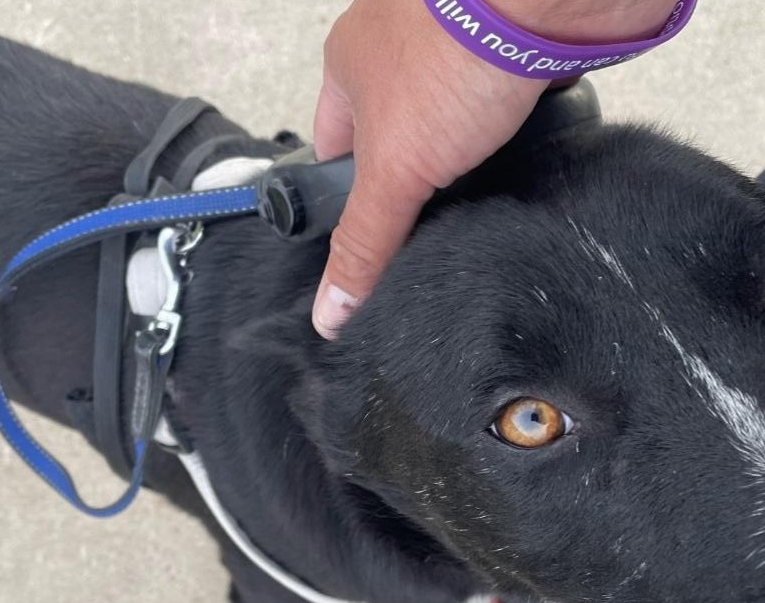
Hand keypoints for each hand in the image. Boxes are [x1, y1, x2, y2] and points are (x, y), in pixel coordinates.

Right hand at [311, 0, 679, 337]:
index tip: (370, 242)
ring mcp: (459, 46)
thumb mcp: (393, 169)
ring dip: (463, 165)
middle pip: (395, 140)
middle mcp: (400, 50)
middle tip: (427, 236)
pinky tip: (516, 171)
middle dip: (412, 187)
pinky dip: (507, 141)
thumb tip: (330, 312)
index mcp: (350, 65)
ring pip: (449, 127)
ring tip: (475, 213)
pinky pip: (500, 111)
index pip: (335, 149)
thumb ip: (363, 241)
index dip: (350, 198)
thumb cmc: (454, 55)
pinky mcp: (513, 51)